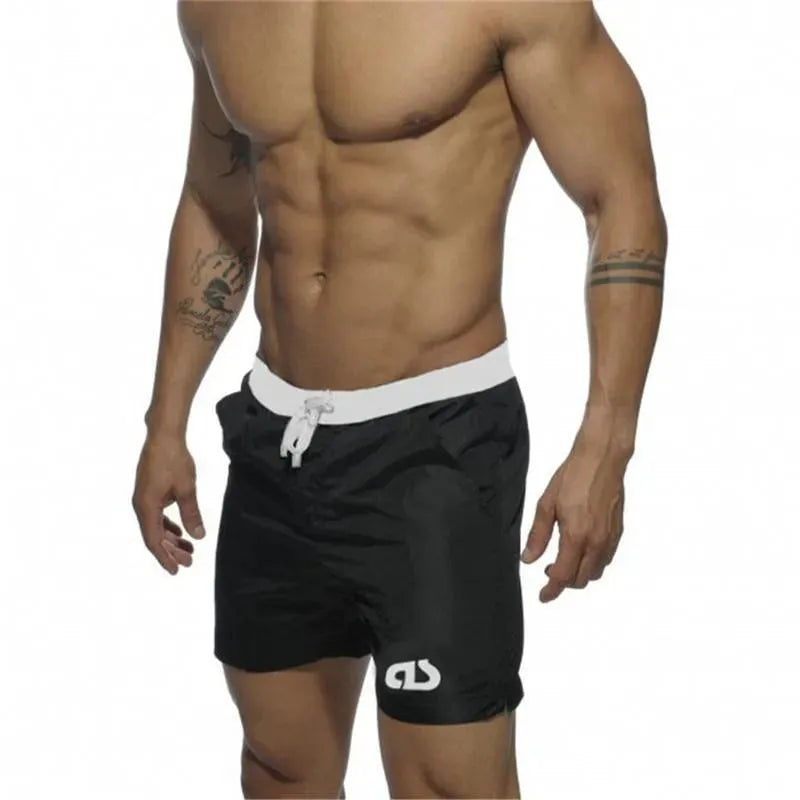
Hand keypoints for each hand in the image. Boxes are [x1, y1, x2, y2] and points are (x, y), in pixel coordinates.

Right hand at [132, 433, 205, 574]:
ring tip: (188, 548)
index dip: (165, 558)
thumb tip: (198, 536)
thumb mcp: (187, 489)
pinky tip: (180, 530)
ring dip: (170, 538)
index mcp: (146, 507)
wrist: (163, 435)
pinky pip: (156, 515)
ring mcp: (143, 498)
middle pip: (154, 536)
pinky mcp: (148, 490)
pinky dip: (168, 525)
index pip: (154, 541)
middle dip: (171, 551)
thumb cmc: (174, 460)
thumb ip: (191, 514)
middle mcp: (141, 505)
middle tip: (189, 561)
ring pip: (155, 526)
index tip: (177, 570)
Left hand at [520, 435, 627, 601]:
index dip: (552, 590)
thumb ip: (538, 535)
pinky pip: (606, 559)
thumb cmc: (573, 477)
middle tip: (548, 571)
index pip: (563, 576)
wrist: (602, 459)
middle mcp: (597, 542)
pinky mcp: (618, 531)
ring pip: (595, 571)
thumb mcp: (546, 504)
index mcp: (576, 536)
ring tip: (563, 559)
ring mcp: (610, 538)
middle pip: (581, 579)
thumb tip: (529, 558)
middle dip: (564, 582)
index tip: (543, 596)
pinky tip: (580, 549)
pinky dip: (593, 563)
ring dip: (579, 573)